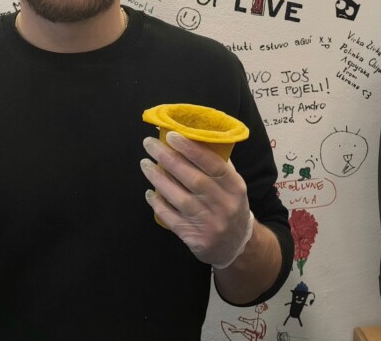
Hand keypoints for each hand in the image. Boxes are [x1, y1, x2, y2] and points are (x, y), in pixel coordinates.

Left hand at [141, 133, 254, 268]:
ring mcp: (208, 222)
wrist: (235, 245)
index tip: (171, 135)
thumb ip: (218, 165)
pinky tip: (149, 192)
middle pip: (192, 178)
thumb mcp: (233, 185)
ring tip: (145, 164)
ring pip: (178, 197)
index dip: (191, 149)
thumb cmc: (231, 206)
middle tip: (150, 144)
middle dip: (168, 158)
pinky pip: (171, 217)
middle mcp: (223, 203)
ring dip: (158, 179)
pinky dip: (158, 203)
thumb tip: (195, 138)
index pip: (213, 163)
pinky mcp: (194, 236)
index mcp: (234, 186)